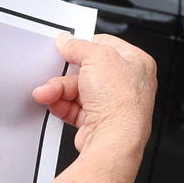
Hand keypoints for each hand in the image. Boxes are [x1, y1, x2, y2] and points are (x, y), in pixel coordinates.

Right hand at [32, 32, 156, 153]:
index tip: (69, 48)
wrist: (113, 141)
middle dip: (66, 74)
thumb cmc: (120, 102)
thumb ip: (78, 46)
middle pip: (87, 69)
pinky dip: (60, 104)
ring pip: (76, 89)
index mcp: (136, 62)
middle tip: (55, 71)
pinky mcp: (97, 120)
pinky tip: (53, 102)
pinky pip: (73, 107)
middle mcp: (126, 83)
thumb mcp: (97, 57)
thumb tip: (67, 41)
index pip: (106, 45)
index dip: (85, 46)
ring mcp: (112, 103)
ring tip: (47, 92)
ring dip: (58, 90)